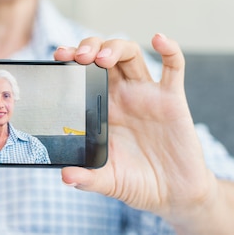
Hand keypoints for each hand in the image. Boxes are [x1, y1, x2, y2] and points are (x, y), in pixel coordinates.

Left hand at [55, 34, 217, 224]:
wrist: (174, 195)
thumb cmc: (138, 183)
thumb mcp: (109, 181)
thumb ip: (88, 177)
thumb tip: (65, 176)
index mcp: (102, 107)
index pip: (84, 72)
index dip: (71, 59)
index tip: (59, 56)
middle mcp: (122, 94)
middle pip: (104, 54)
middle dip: (90, 47)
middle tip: (78, 57)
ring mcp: (147, 94)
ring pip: (131, 54)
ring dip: (116, 47)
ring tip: (102, 57)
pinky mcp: (172, 99)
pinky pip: (174, 67)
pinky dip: (169, 49)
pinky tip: (158, 39)